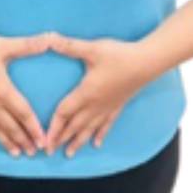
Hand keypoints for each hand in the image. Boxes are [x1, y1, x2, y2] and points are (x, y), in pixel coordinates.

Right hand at [0, 31, 51, 157]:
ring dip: (5, 141)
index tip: (43, 142)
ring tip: (14, 153)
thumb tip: (50, 39)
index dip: (34, 129)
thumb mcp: (4, 46)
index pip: (24, 114)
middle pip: (11, 126)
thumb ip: (28, 45)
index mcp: (4, 91)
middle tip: (33, 153)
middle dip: (23, 140)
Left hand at [44, 32, 144, 156]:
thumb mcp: (92, 48)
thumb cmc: (119, 55)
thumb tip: (47, 38)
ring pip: (90, 129)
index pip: (65, 112)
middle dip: (61, 138)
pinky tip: (97, 144)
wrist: (147, 62)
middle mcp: (96, 104)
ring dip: (78, 141)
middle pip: (75, 125)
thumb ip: (69, 45)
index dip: (53, 126)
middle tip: (49, 152)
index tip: (44, 139)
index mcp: (86, 92)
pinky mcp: (118, 105)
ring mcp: (108, 107)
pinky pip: (107, 124)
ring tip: (69, 154)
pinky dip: (100, 134)